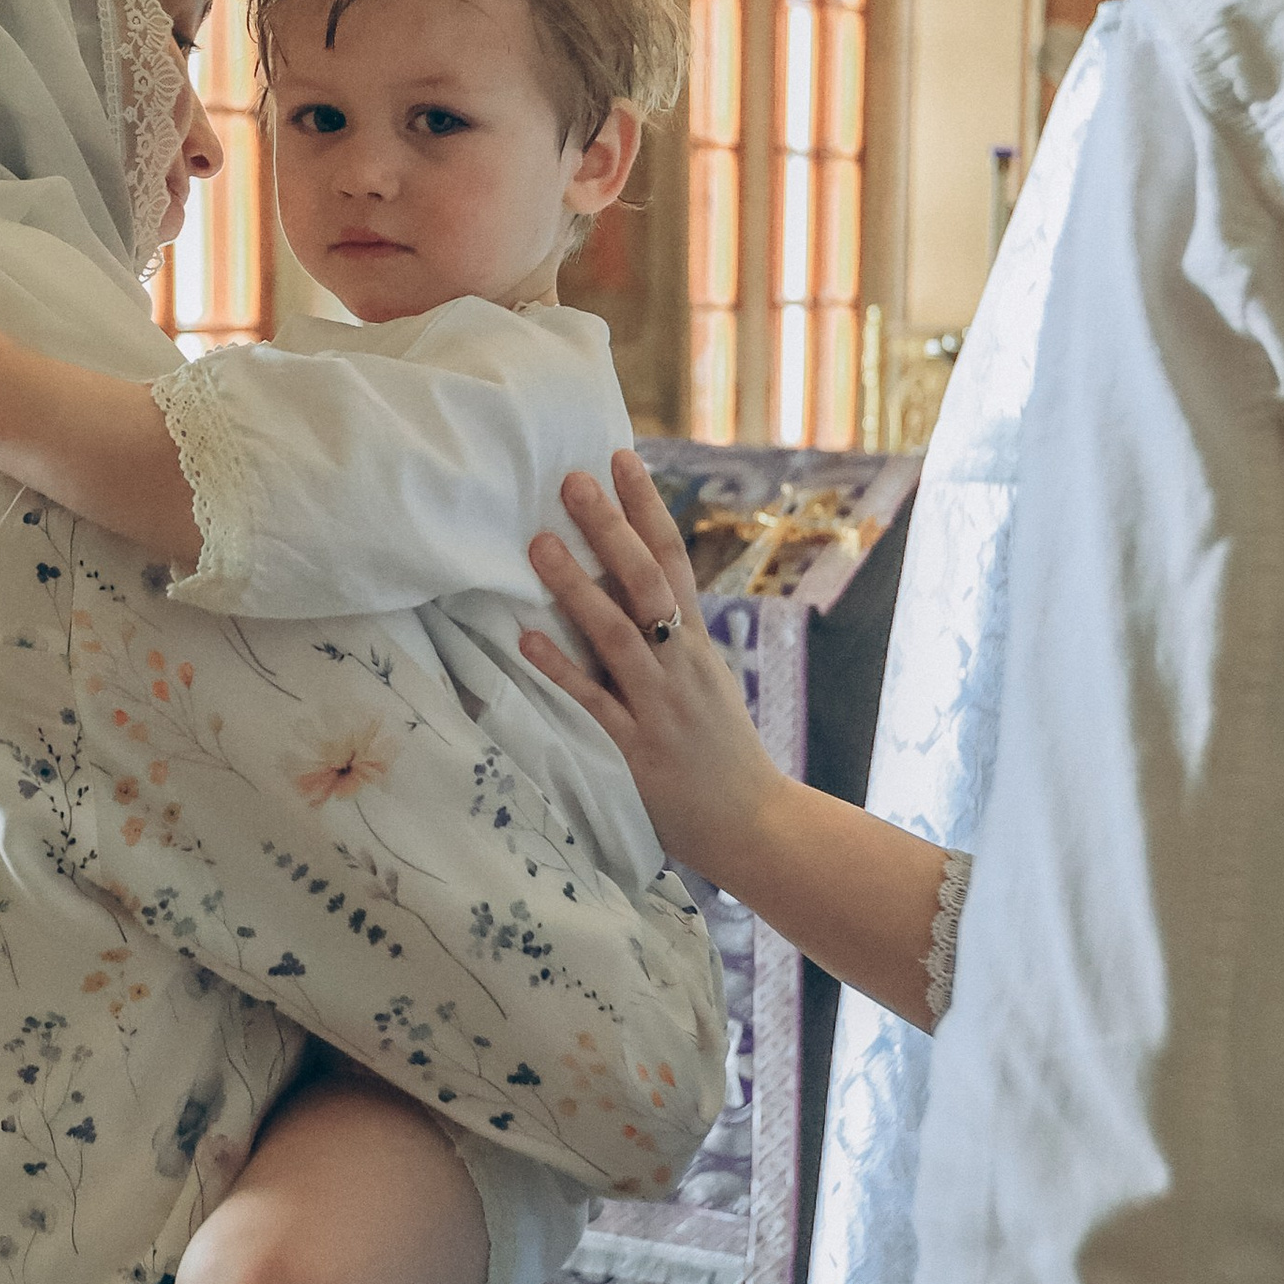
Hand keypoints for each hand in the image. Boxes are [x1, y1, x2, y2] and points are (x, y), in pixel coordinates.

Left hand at [521, 448, 788, 885]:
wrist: (757, 823)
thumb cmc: (723, 755)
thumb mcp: (704, 685)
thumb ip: (669, 643)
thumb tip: (624, 596)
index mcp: (696, 644)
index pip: (673, 560)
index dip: (646, 508)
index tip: (621, 459)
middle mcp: (681, 663)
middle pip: (646, 582)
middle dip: (611, 528)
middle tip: (573, 480)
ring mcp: (660, 705)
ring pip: (617, 634)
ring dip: (577, 588)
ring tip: (540, 544)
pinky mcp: (638, 750)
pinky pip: (594, 703)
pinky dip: (561, 670)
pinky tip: (526, 641)